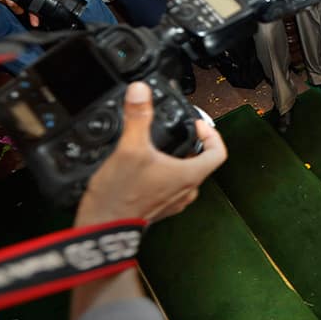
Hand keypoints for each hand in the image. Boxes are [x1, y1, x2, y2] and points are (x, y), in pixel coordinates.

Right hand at [76, 82, 227, 226]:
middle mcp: (186, 190)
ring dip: (178, 158)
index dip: (211, 134)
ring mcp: (173, 201)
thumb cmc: (119, 196)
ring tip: (161, 145)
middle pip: (202, 161)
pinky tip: (145, 165)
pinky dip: (164, 172)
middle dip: (192, 143)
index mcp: (189, 175)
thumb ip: (137, 117)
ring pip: (186, 174)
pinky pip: (170, 185)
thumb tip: (140, 91)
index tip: (197, 124)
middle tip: (180, 130)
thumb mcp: (129, 148)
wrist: (102, 228)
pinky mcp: (158, 206)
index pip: (218, 152)